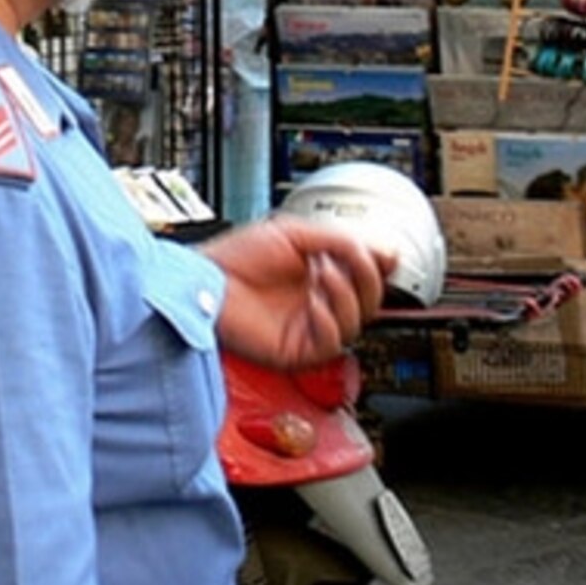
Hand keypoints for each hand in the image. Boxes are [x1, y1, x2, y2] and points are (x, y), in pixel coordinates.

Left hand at [202, 216, 389, 368]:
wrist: (202, 281)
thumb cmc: (234, 258)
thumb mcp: (294, 235)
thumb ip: (339, 242)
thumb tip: (383, 250)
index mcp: (319, 275)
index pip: (365, 277)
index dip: (377, 267)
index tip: (382, 253)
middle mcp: (317, 302)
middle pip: (368, 301)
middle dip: (367, 278)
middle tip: (353, 259)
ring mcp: (307, 327)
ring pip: (355, 324)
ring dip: (346, 296)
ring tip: (322, 273)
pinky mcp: (295, 349)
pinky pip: (330, 344)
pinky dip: (330, 321)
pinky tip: (314, 302)